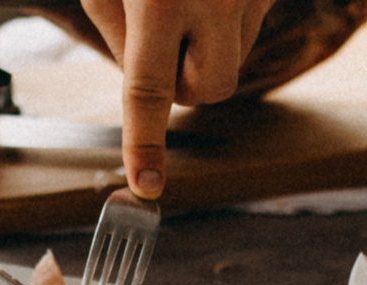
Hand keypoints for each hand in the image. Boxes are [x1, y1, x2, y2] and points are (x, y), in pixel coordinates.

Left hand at [78, 0, 278, 198]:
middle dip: (182, 81)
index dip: (145, 143)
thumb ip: (117, 37)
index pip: (149, 93)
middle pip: (207, 91)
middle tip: (163, 37)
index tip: (146, 185)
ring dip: (207, 49)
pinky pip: (249, 32)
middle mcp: (214, 1)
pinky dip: (227, 23)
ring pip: (232, 64)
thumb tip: (148, 91)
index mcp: (159, 1)